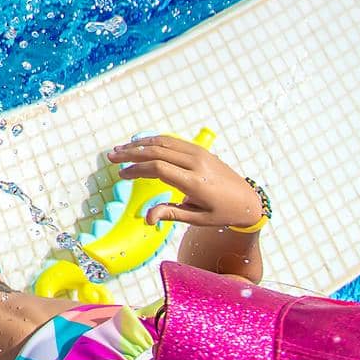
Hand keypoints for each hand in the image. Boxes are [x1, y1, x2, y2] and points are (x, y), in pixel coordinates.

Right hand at [106, 135, 262, 228]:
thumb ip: (170, 213)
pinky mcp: (200, 149)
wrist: (248, 199)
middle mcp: (196, 163)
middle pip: (157, 151)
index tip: (122, 174)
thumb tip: (146, 218)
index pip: (158, 168)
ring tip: (120, 149)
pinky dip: (153, 141)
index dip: (136, 169)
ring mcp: (199, 153)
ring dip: (139, 144)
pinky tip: (140, 145)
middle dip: (131, 153)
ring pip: (163, 142)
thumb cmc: (222, 213)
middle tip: (112, 157)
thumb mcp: (198, 219)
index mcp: (195, 182)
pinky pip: (172, 141)